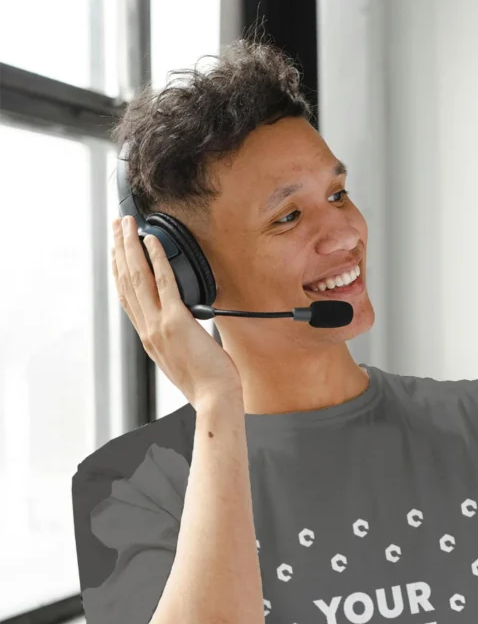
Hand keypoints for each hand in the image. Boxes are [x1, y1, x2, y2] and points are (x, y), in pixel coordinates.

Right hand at [111, 215, 242, 408]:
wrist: (215, 399)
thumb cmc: (207, 383)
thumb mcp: (184, 358)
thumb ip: (180, 338)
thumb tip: (188, 324)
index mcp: (149, 338)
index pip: (127, 297)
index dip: (119, 270)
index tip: (117, 251)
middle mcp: (147, 330)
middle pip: (126, 282)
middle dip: (119, 250)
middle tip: (116, 226)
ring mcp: (159, 325)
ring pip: (138, 278)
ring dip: (131, 247)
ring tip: (126, 224)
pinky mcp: (177, 322)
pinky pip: (164, 283)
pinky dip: (157, 259)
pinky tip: (153, 241)